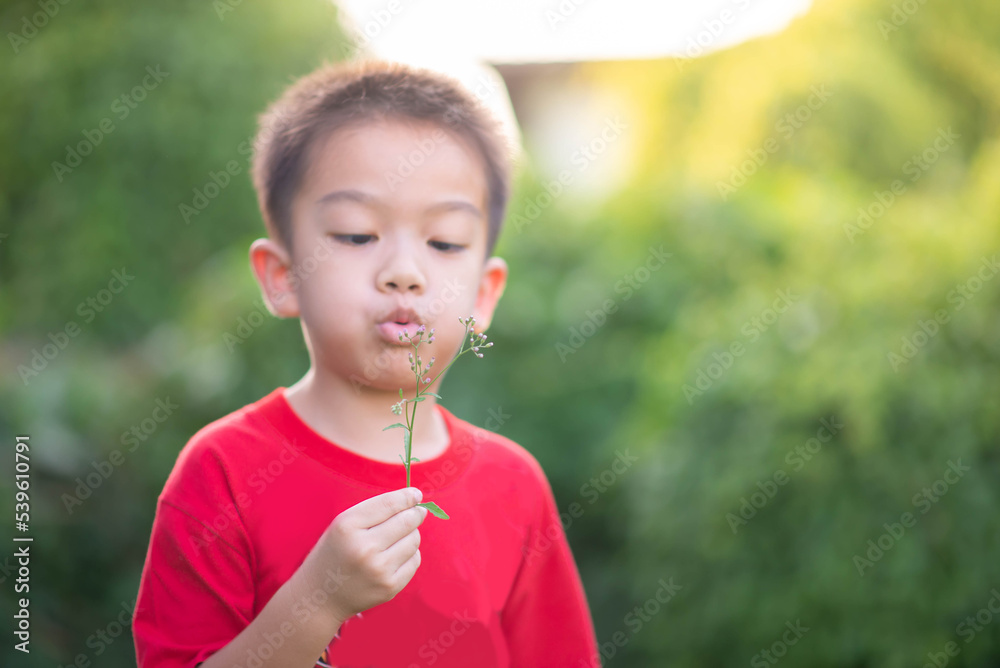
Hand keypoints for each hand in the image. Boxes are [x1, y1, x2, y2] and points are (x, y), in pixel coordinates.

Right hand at [299, 486, 427, 623]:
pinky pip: (414, 560)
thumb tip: (413, 499)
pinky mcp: (389, 587)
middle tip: (417, 513)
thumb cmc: (335, 553)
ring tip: (397, 538)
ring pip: (414, 540)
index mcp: (347, 526)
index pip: (388, 504)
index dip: (407, 496)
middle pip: (407, 521)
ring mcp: (378, 570)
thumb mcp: (343, 524)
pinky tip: (395, 556)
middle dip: (415, 514)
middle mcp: (364, 548)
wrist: (321, 597)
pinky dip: (410, 554)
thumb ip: (374, 510)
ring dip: (411, 534)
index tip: (416, 494)